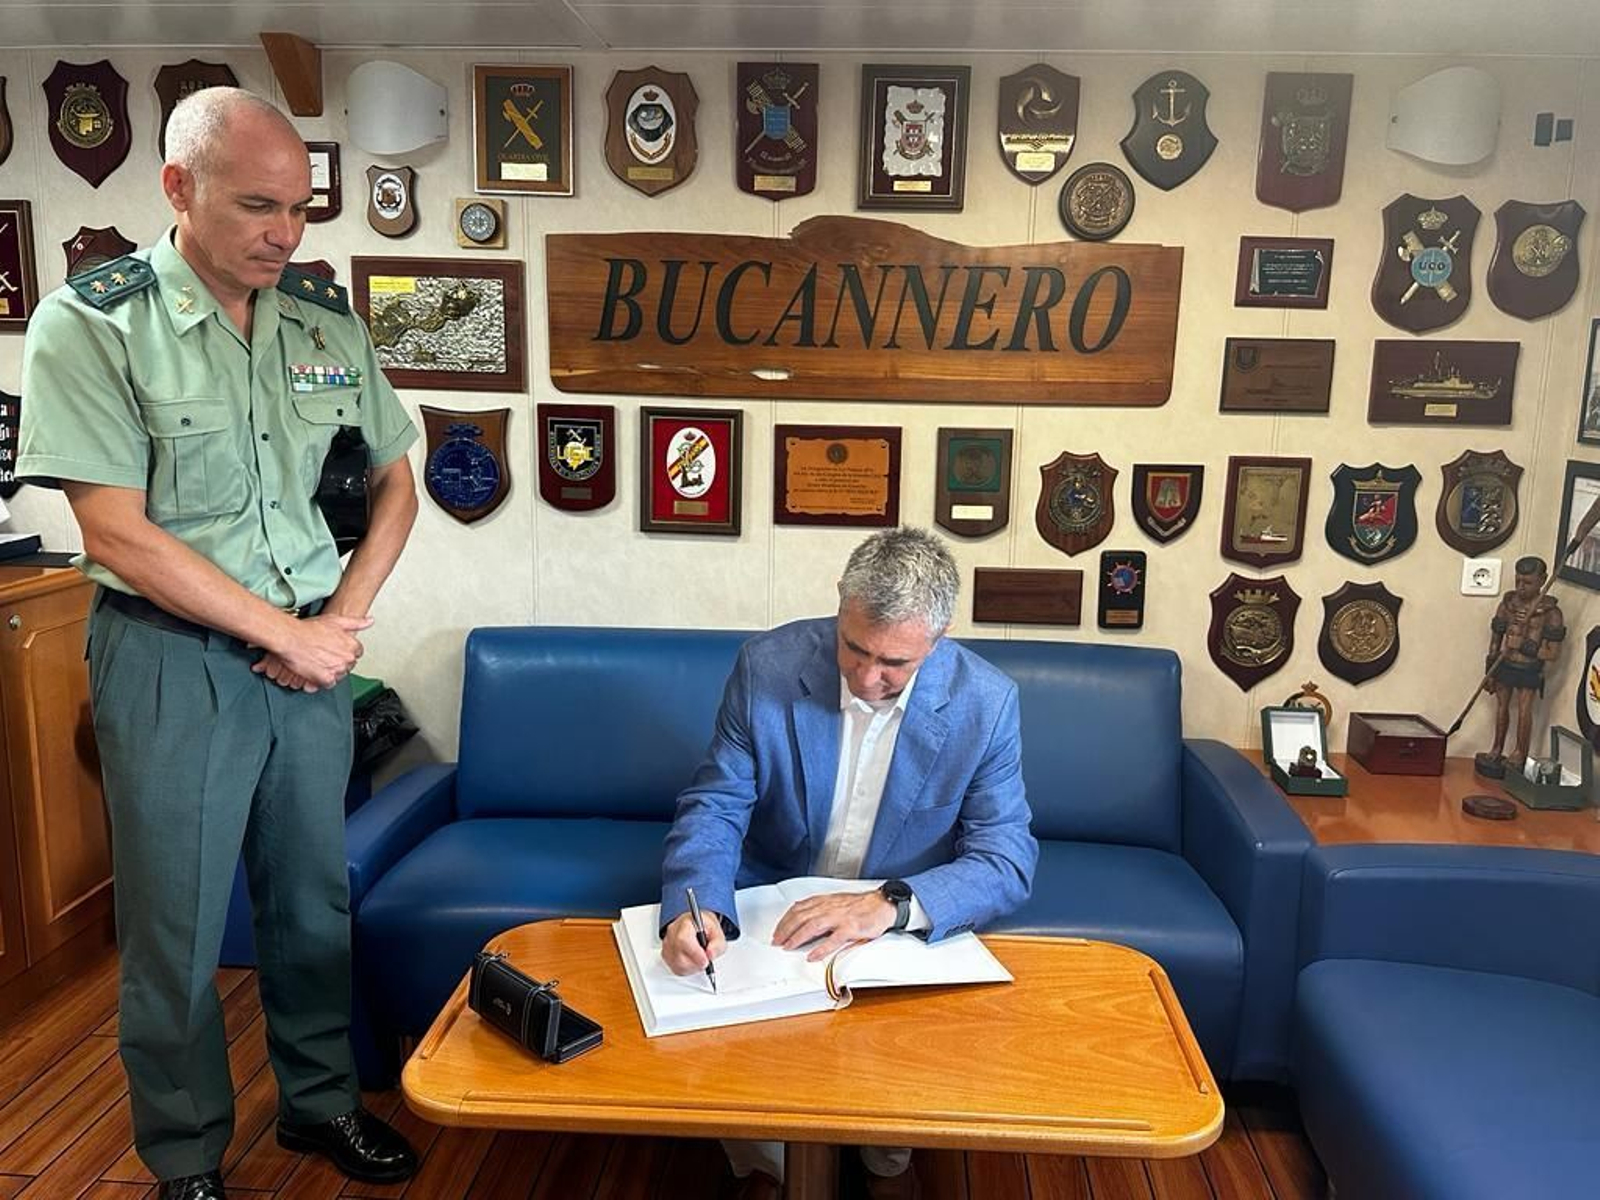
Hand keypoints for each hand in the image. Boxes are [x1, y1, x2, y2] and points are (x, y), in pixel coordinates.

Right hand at [262, 612, 372, 689]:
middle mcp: (347, 658)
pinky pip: (329, 684)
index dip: (346, 651)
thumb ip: (356, 622)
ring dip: (331, 671)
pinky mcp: (326, 679)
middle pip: (348, 665)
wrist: (291, 638)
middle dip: (339, 661)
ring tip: (319, 662)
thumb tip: (369, 621)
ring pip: (340, 675)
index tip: (337, 650)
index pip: (357, 653)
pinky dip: (322, 680)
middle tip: (325, 656)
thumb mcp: (336, 620)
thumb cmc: (309, 629)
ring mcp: (337, 669)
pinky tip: (315, 671)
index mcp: (351, 645)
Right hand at [661, 909, 726, 975]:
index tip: (705, 960)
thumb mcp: (717, 933)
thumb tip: (710, 954)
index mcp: (685, 924)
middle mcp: (673, 933)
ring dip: (692, 967)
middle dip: (695, 963)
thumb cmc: (705, 929)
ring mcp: (667, 944)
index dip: (694, 953)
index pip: (683, 939)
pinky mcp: (666, 955)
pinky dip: (687, 970)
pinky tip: (693, 962)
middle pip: (678, 954)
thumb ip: (717, 944)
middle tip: (705, 961)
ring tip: (700, 960)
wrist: (697, 927)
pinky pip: (675, 968)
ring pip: (677, 964)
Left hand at [772, 890, 896, 961]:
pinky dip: (821, 949)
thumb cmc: (860, 905)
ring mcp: (840, 918)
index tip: (777, 931)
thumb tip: (803, 916)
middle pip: (801, 917)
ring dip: (798, 937)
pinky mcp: (850, 928)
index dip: (785, 920)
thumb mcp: (836, 902)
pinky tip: (812, 956)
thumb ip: (820, 908)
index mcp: (825, 901)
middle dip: (786, 930)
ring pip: (813, 926)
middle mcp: (829, 907)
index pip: (799, 908)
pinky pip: (833, 939)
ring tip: (788, 947)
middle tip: (777, 941)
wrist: (882, 904)